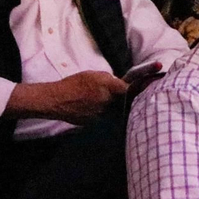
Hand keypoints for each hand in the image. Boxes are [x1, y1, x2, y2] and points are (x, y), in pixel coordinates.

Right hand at [10, 71, 126, 123]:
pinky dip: (103, 113)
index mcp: (108, 88)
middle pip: (123, 102)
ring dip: (113, 106)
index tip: (141, 86)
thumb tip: (119, 84)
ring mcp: (102, 114)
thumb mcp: (93, 74)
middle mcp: (108, 102)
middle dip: (123, 98)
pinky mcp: (95, 123)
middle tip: (120, 95)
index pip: (129, 89)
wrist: (57, 100)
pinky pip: (104, 117)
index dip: (137, 88)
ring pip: (114, 110)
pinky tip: (93, 108)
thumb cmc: (74, 83)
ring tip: (101, 101)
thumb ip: (109, 79)